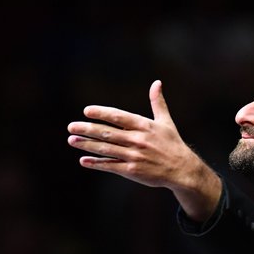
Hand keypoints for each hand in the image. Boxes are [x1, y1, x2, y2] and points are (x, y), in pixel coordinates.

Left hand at [67, 80, 221, 221]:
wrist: (183, 170)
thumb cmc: (173, 144)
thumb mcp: (166, 122)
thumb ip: (157, 102)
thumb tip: (157, 82)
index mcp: (144, 126)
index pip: (118, 117)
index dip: (102, 113)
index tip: (87, 111)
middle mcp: (138, 140)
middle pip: (107, 132)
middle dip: (87, 129)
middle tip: (71, 127)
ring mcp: (134, 156)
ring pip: (106, 149)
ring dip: (87, 145)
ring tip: (72, 140)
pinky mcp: (132, 170)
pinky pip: (111, 166)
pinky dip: (97, 163)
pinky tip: (84, 160)